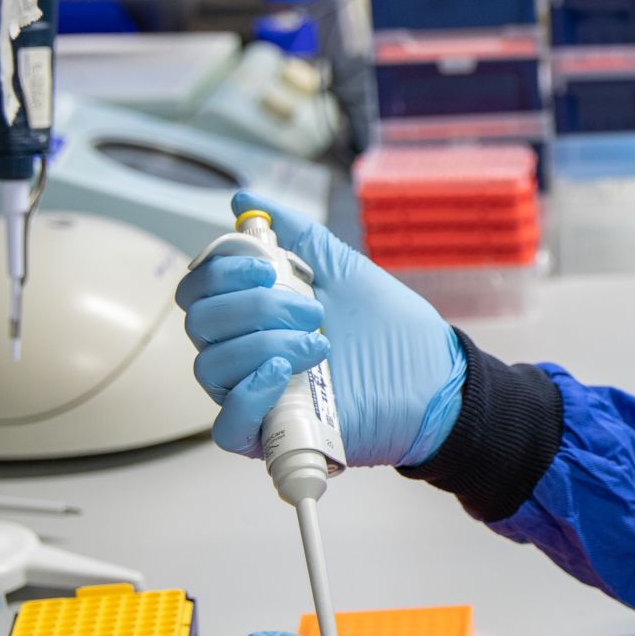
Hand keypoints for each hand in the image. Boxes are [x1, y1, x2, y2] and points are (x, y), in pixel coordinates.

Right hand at [173, 190, 464, 465]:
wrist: (434, 378)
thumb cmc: (392, 329)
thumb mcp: (343, 269)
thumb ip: (295, 234)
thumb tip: (244, 201)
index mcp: (254, 314)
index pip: (200, 290)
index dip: (221, 272)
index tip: (268, 266)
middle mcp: (246, 353)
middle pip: (200, 324)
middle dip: (254, 307)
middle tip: (312, 308)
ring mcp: (256, 395)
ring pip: (210, 368)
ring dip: (264, 345)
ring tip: (320, 343)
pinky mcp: (271, 434)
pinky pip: (226, 426)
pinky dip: (249, 394)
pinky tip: (286, 372)